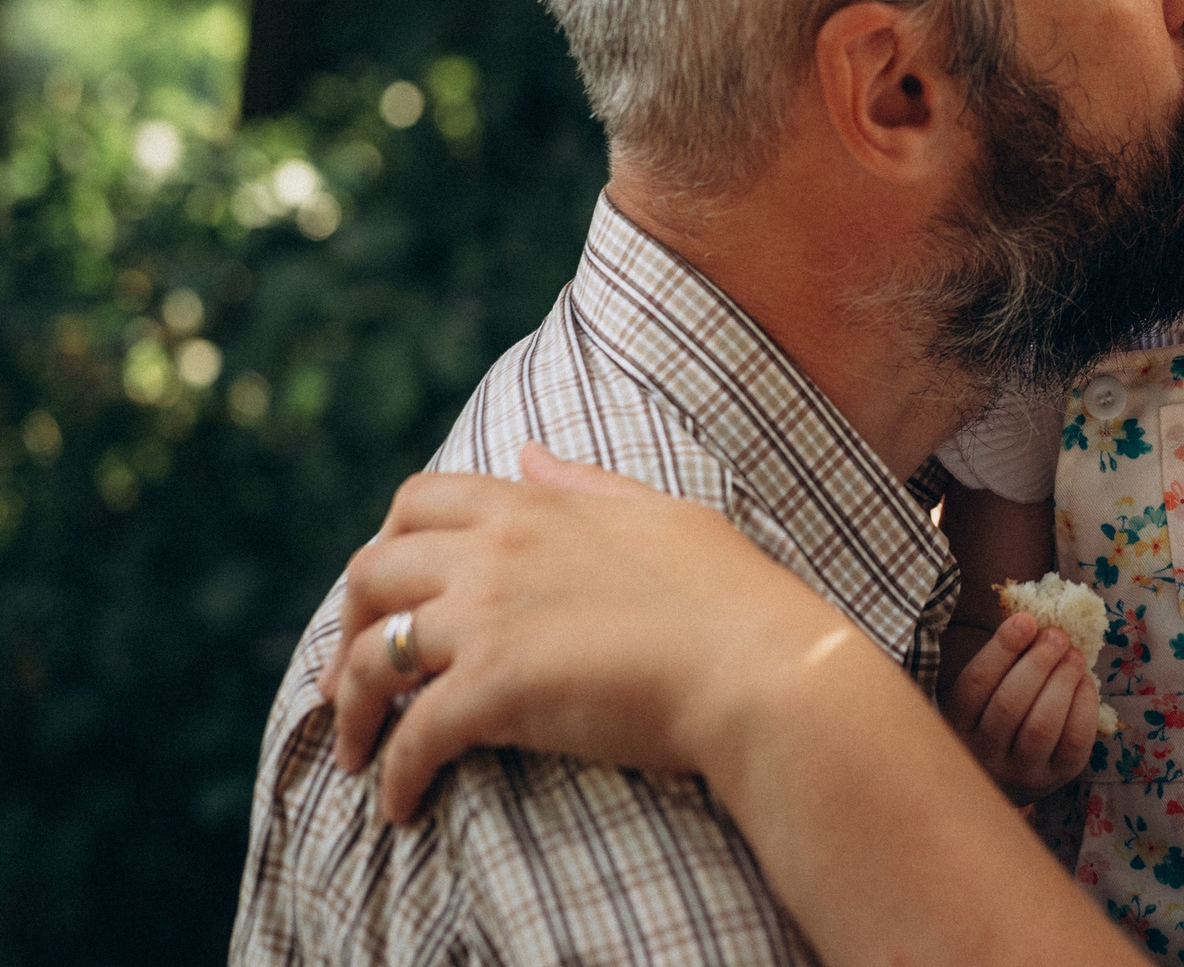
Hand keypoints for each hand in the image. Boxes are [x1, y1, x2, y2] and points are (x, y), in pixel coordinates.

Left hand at [321, 444, 853, 821]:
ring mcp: (489, 618)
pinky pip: (409, 735)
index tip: (391, 595)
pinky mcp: (493, 689)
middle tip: (355, 678)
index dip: (388, 545)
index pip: (418, 499)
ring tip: (359, 753)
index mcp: (535, 506)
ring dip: (350, 709)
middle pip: (371, 571)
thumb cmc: (733, 597)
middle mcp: (497, 552)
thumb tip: (525, 450)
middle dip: (348, 626)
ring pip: (368, 657)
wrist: (763, 671)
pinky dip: (392, 775)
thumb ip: (584, 484)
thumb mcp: (662, 514)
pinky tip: (401, 805)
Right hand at [938, 614, 1100, 802]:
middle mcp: (983, 755)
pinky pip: (1074, 743)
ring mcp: (1019, 773)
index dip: (1002, 648)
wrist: (1006, 776)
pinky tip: (1084, 682)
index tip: (1027, 619)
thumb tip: (1035, 619)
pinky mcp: (1055, 780)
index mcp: (956, 724)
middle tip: (1057, 635)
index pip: (975, 684)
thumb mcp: (984, 691)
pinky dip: (1084, 706)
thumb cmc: (994, 716)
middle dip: (1038, 663)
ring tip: (1074, 656)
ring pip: (1041, 726)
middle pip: (1009, 705)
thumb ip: (1002, 659)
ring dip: (1062, 682)